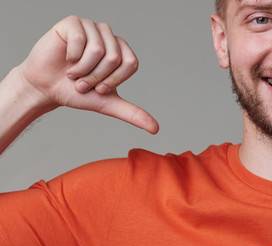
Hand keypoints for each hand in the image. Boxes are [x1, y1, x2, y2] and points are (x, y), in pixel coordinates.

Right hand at [16, 16, 157, 132]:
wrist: (47, 88)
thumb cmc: (77, 93)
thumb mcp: (108, 104)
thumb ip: (133, 114)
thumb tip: (155, 129)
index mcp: (121, 51)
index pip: (130, 64)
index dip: (114, 80)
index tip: (99, 88)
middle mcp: (109, 36)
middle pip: (114, 58)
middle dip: (96, 77)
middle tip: (82, 82)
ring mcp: (91, 27)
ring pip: (98, 50)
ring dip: (83, 69)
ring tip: (73, 73)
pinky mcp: (73, 22)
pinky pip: (80, 39)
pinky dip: (72, 56)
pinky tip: (65, 58)